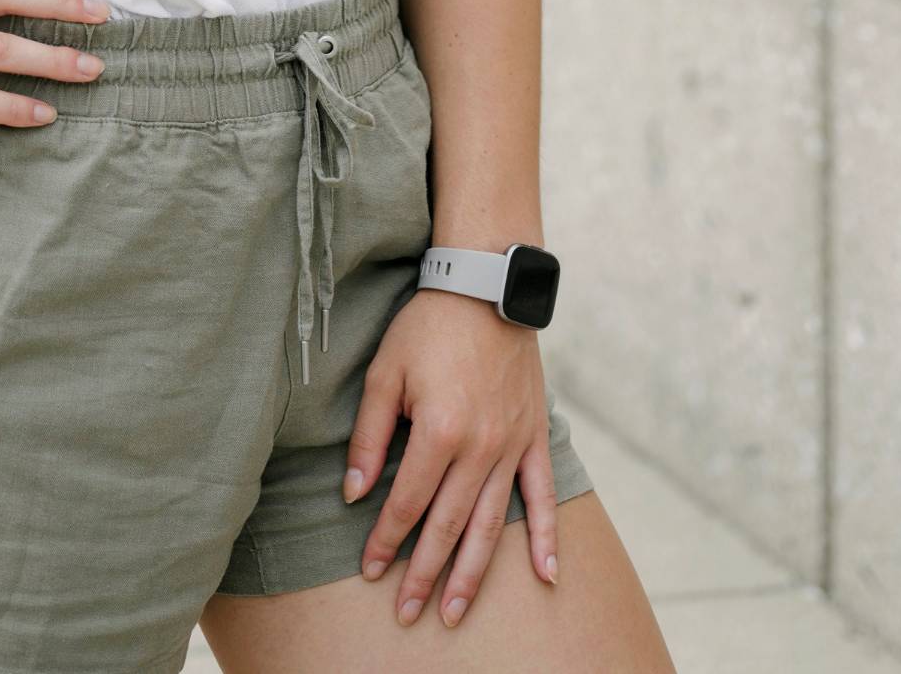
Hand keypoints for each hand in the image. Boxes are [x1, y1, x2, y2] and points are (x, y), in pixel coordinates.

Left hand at [344, 289, 560, 628]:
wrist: (486, 286)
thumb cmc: (428, 326)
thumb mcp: (385, 371)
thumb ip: (369, 435)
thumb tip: (354, 492)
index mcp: (438, 430)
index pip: (407, 503)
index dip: (385, 540)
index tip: (370, 570)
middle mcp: (479, 447)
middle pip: (446, 526)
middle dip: (424, 574)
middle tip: (407, 614)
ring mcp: (511, 445)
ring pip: (489, 524)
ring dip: (471, 573)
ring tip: (455, 612)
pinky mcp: (533, 437)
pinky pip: (542, 495)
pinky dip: (546, 537)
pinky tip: (545, 575)